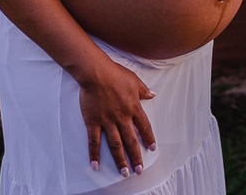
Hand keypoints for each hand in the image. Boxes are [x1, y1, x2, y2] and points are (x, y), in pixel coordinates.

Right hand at [78, 59, 156, 175]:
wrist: (96, 73)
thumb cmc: (115, 74)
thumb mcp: (134, 80)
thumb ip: (143, 90)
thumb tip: (153, 94)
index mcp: (133, 107)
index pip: (144, 127)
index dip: (148, 138)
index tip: (152, 149)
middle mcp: (122, 117)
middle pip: (131, 141)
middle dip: (136, 157)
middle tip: (139, 170)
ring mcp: (107, 121)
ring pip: (115, 145)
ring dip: (120, 160)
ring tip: (124, 173)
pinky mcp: (93, 122)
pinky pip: (94, 141)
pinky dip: (94, 154)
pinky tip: (95, 165)